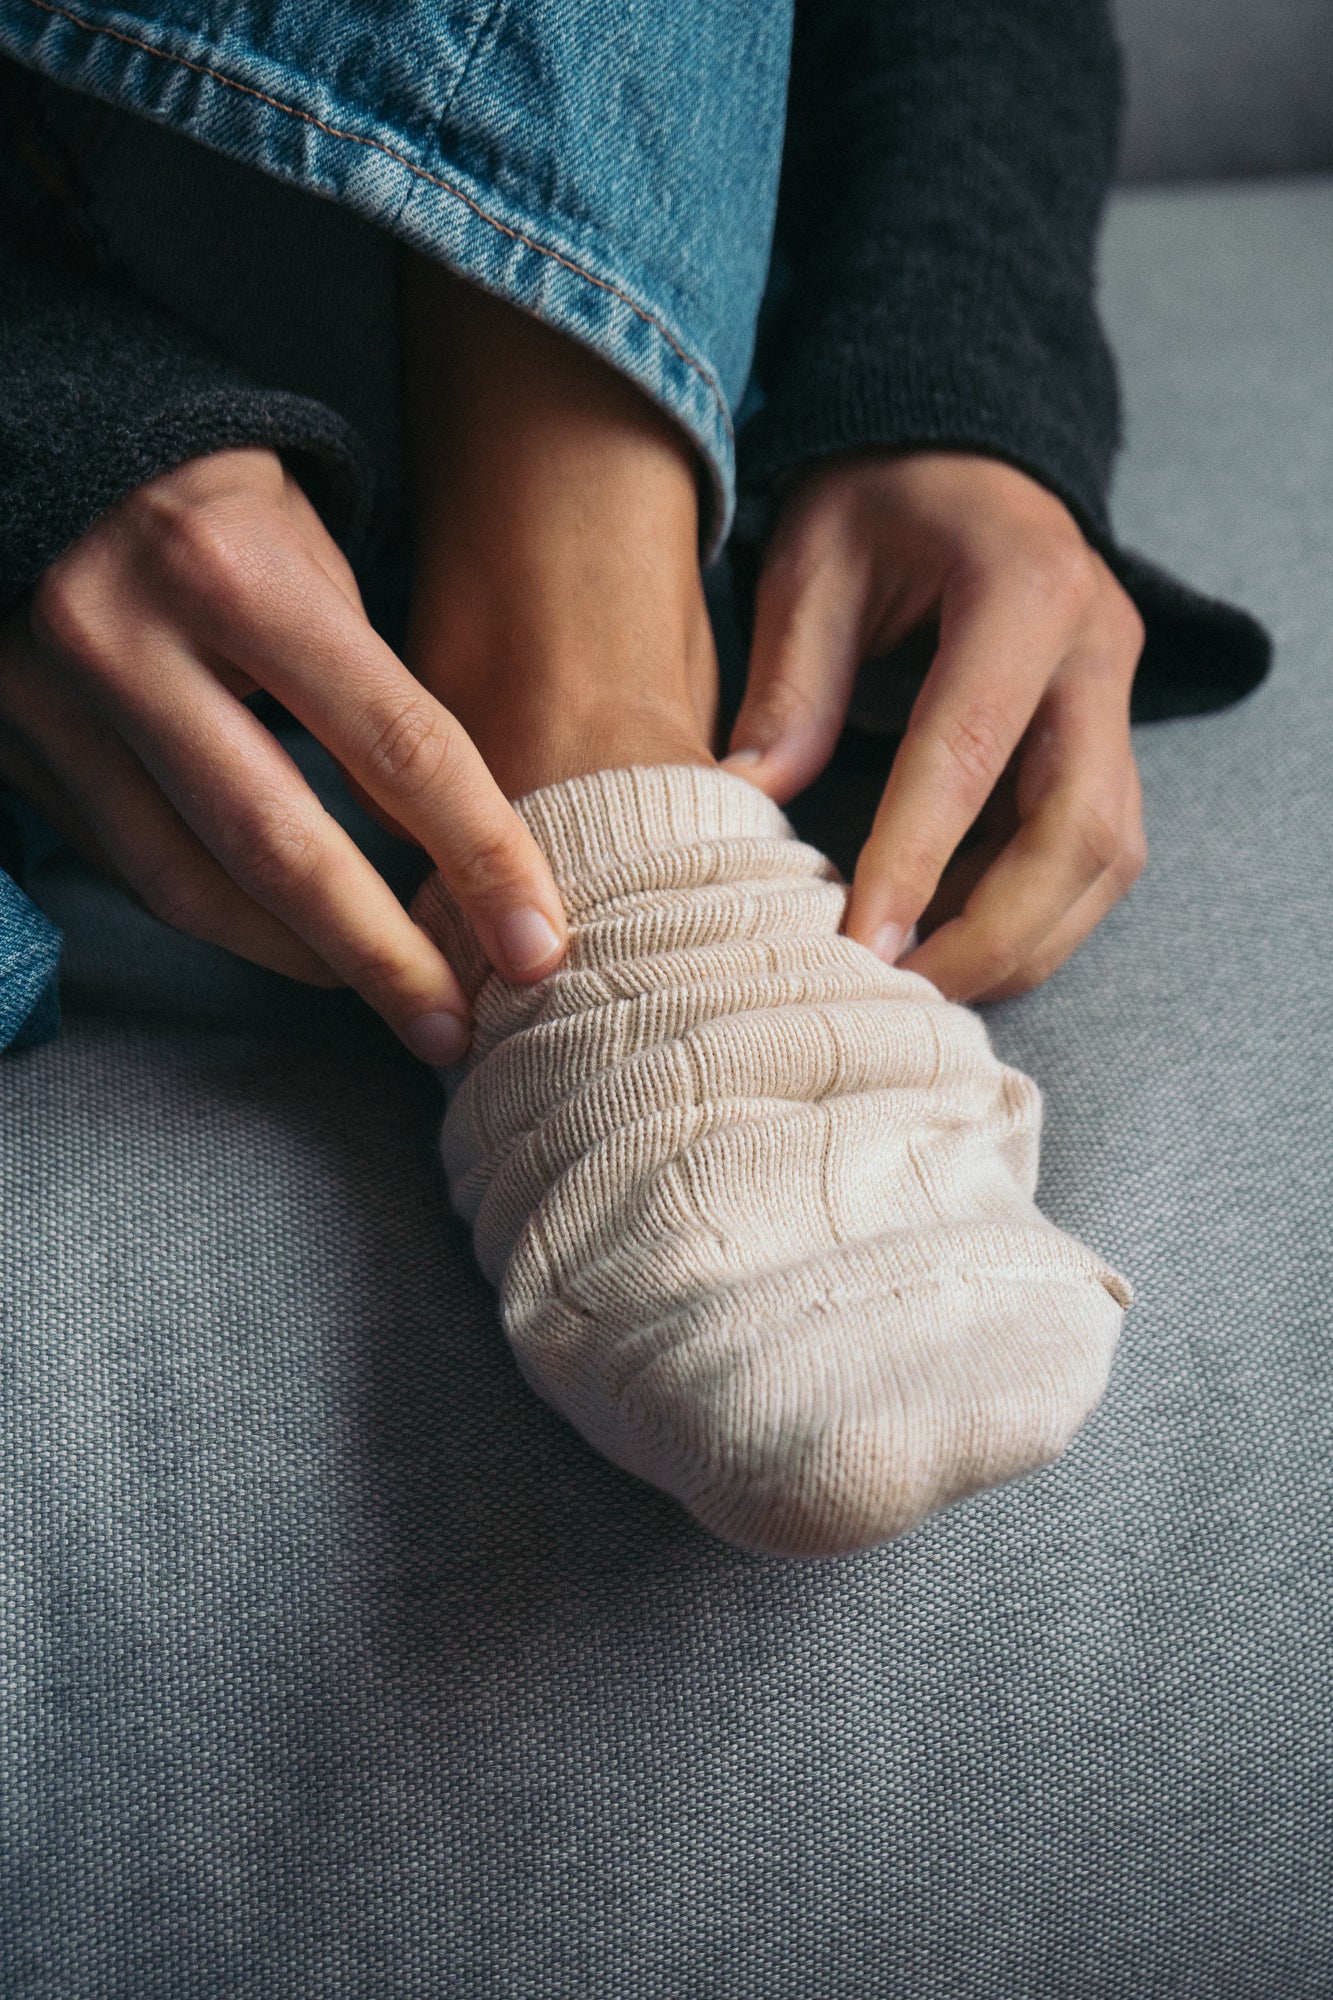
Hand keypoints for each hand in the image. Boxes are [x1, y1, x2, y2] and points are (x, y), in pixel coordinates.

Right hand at [0, 447, 566, 1060]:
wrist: (33, 446)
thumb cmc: (210, 499)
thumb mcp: (308, 549)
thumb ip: (366, 688)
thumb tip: (440, 842)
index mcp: (231, 570)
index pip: (391, 740)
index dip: (477, 854)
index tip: (538, 944)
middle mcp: (124, 642)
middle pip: (277, 846)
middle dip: (382, 956)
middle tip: (456, 1032)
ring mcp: (46, 703)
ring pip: (187, 883)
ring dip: (300, 958)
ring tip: (387, 998)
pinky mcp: (10, 749)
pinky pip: (130, 868)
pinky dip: (222, 916)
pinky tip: (289, 942)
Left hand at [722, 452, 1146, 1001]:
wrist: (968, 458)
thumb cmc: (880, 497)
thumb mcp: (814, 561)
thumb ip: (790, 682)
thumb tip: (747, 807)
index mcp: (1025, 589)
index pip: (971, 752)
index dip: (917, 861)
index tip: (860, 948)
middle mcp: (1098, 652)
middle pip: (1081, 831)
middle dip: (996, 934)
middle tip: (900, 998)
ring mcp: (1118, 702)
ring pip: (1104, 860)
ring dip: (1020, 941)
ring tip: (917, 986)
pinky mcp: (1110, 742)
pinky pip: (1088, 856)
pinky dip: (1025, 915)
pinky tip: (945, 939)